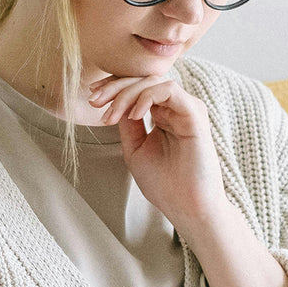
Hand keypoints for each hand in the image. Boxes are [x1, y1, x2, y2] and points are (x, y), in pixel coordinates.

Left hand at [88, 74, 225, 232]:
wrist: (186, 206)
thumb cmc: (165, 184)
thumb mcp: (136, 149)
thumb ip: (128, 124)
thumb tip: (114, 101)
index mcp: (164, 115)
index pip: (139, 88)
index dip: (114, 87)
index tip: (92, 98)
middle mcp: (177, 108)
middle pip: (144, 80)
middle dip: (115, 87)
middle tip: (94, 101)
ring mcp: (187, 109)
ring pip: (154, 81)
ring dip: (126, 93)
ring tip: (111, 115)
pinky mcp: (195, 114)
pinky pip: (169, 90)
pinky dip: (146, 97)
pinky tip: (133, 115)